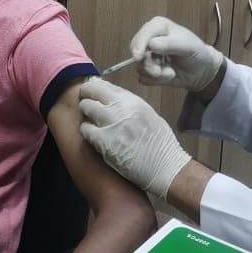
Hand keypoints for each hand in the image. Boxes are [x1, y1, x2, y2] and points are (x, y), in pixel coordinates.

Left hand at [78, 77, 190, 196]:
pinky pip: (85, 129)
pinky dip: (86, 131)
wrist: (165, 167)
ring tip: (90, 120)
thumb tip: (111, 99)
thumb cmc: (160, 144)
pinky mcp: (104, 141)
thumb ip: (130, 106)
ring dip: (85, 112)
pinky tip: (92, 135)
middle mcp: (122, 108)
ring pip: (86, 107)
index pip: (107, 85)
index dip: (96, 88)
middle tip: (86, 104)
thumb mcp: (149, 115)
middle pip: (93, 91)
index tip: (93, 93)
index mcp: (134, 101)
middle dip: (87, 95)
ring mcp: (112, 124)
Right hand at [129, 17, 223, 91]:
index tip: (138, 57)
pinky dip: (155, 81)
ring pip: (139, 68)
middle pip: (136, 53)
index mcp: (157, 26)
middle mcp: (149, 39)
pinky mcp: (147, 69)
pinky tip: (167, 76)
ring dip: (156, 74)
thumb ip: (170, 44)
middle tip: (160, 71)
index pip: (142, 35)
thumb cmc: (196, 52)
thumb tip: (151, 45)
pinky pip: (143, 78)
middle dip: (149, 65)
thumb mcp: (188, 46)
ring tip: (171, 73)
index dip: (139, 45)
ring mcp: (146, 55)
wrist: (201, 71)